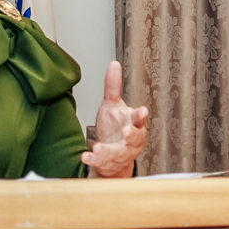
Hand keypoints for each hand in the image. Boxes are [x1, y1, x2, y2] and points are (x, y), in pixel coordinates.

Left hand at [82, 61, 148, 177]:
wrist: (112, 154)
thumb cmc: (115, 127)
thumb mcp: (112, 105)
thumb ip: (113, 87)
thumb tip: (114, 63)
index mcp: (134, 124)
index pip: (140, 119)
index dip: (141, 116)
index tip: (142, 111)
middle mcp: (132, 140)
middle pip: (135, 138)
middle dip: (131, 135)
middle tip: (126, 131)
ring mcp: (122, 154)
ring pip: (119, 153)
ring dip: (109, 151)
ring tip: (98, 148)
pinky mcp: (110, 164)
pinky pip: (103, 163)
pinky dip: (95, 160)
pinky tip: (86, 156)